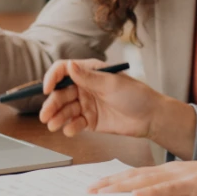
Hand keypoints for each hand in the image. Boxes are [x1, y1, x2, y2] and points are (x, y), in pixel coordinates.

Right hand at [39, 59, 161, 138]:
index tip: (46, 89)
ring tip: (53, 125)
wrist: (151, 118)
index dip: (52, 78)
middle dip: (52, 104)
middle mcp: (85, 87)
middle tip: (45, 115)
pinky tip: (70, 130)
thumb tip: (69, 65)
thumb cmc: (136, 95)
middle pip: (61, 93)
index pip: (64, 71)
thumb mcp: (111, 84)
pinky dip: (70, 127)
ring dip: (57, 117)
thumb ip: (88, 77)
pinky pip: (75, 123)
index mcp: (89, 72)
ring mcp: (86, 104)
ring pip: (65, 109)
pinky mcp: (90, 120)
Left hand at [88, 156, 196, 195]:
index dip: (114, 180)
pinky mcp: (196, 184)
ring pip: (146, 180)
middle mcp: (171, 170)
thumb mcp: (192, 189)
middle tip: (88, 191)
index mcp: (169, 171)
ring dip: (122, 187)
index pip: (135, 176)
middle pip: (134, 176)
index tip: (95, 186)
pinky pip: (170, 189)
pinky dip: (153, 192)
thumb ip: (173, 194)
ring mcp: (182, 175)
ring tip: (103, 192)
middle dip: (109, 183)